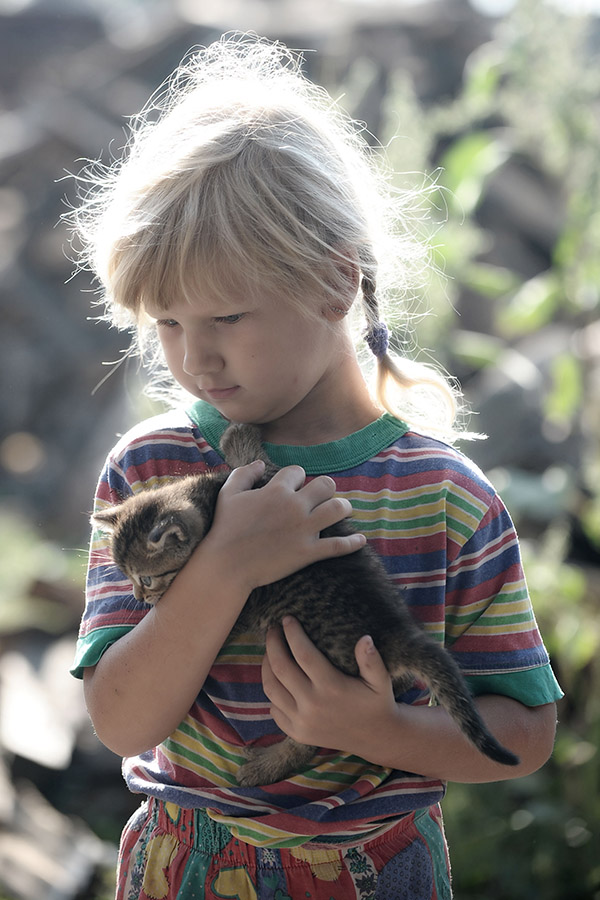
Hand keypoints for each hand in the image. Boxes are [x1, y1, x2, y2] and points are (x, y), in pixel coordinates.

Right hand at [203, 461, 365, 591]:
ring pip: (338, 509)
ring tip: (343, 510)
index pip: (298, 472)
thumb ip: (244, 473)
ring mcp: (304, 529)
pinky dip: (353, 542)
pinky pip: (339, 545)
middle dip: (325, 489)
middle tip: (323, 497)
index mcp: (276, 490)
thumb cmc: (224, 529)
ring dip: (343, 508)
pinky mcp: (308, 552)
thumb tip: (260, 464)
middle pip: (325, 485)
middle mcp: (295, 506)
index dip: (297, 478)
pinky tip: (360, 540)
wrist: (226, 565)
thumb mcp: (228, 494)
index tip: (294, 487)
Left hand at [261, 616, 397, 757]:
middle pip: (281, 668)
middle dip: (272, 644)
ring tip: (270, 651)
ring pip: (271, 688)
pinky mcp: (297, 733)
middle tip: (273, 629)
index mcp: (332, 688)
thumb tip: (364, 638)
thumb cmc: (377, 703)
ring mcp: (302, 721)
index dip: (292, 634)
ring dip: (266, 666)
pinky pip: (274, 709)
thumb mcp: (381, 681)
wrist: (375, 738)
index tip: (287, 618)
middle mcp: (313, 705)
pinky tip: (277, 679)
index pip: (304, 654)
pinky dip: (272, 691)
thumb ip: (372, 660)